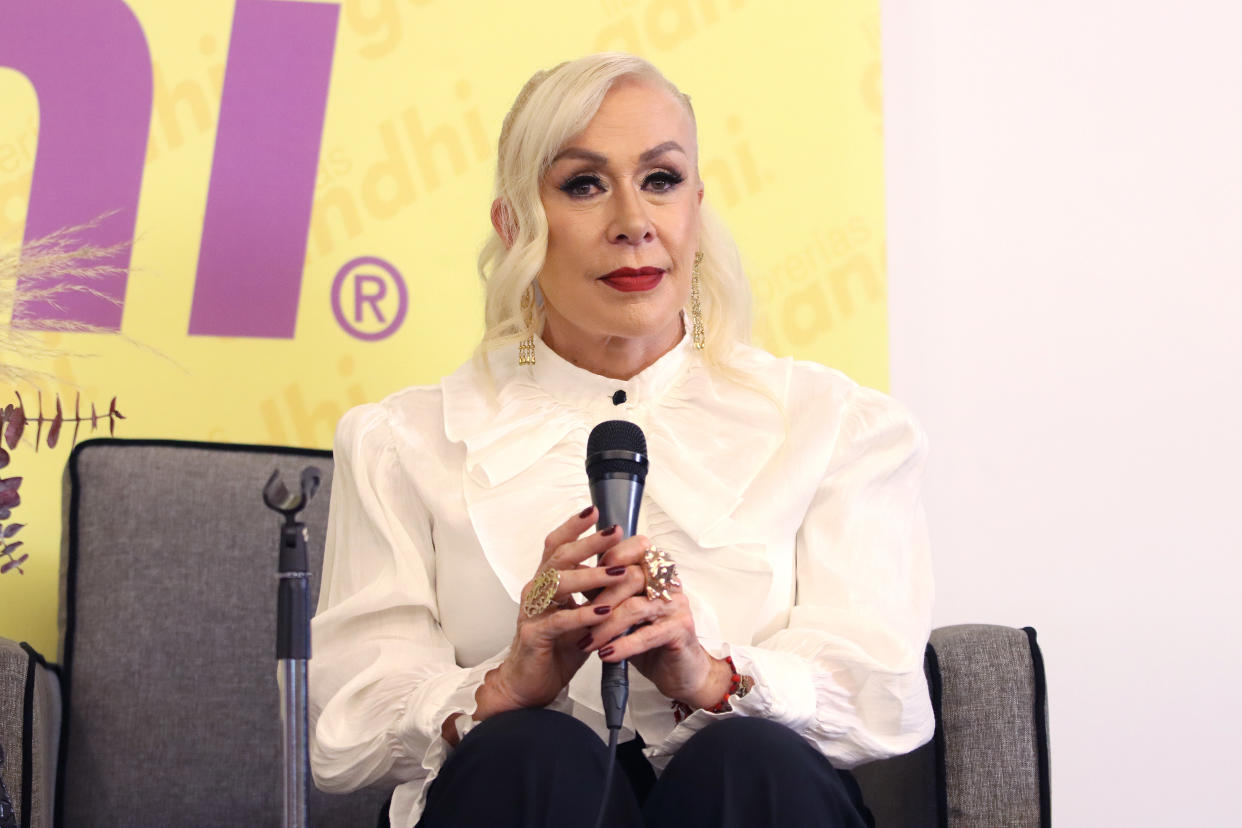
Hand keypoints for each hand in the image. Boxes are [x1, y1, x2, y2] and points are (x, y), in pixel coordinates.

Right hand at [472, 507, 630, 719]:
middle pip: (560, 557)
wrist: (530, 684)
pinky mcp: (534, 636)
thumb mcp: (582, 614)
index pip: (557, 545)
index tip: (595, 510)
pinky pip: (558, 620)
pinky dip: (582, 614)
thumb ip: (597, 592)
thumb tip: (628, 567)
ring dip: (591, 576)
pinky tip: (602, 611)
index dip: (574, 526)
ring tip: (618, 571)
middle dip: (589, 543)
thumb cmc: (557, 647)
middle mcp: (535, 591)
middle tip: (615, 532)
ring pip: (558, 584)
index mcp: (546, 582)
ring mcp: (532, 612)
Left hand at [583, 541, 733, 709]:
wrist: (679, 670)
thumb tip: (572, 576)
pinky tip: (605, 655)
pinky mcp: (681, 629)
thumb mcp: (622, 612)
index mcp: (657, 570)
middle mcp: (669, 582)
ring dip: (606, 627)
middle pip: (631, 577)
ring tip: (586, 643)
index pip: (637, 547)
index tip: (585, 575)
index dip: (611, 557)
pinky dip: (623, 645)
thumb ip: (603, 593)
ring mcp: (677, 604)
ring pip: (635, 607)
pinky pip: (647, 635)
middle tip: (578, 619)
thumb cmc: (647, 638)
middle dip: (600, 599)